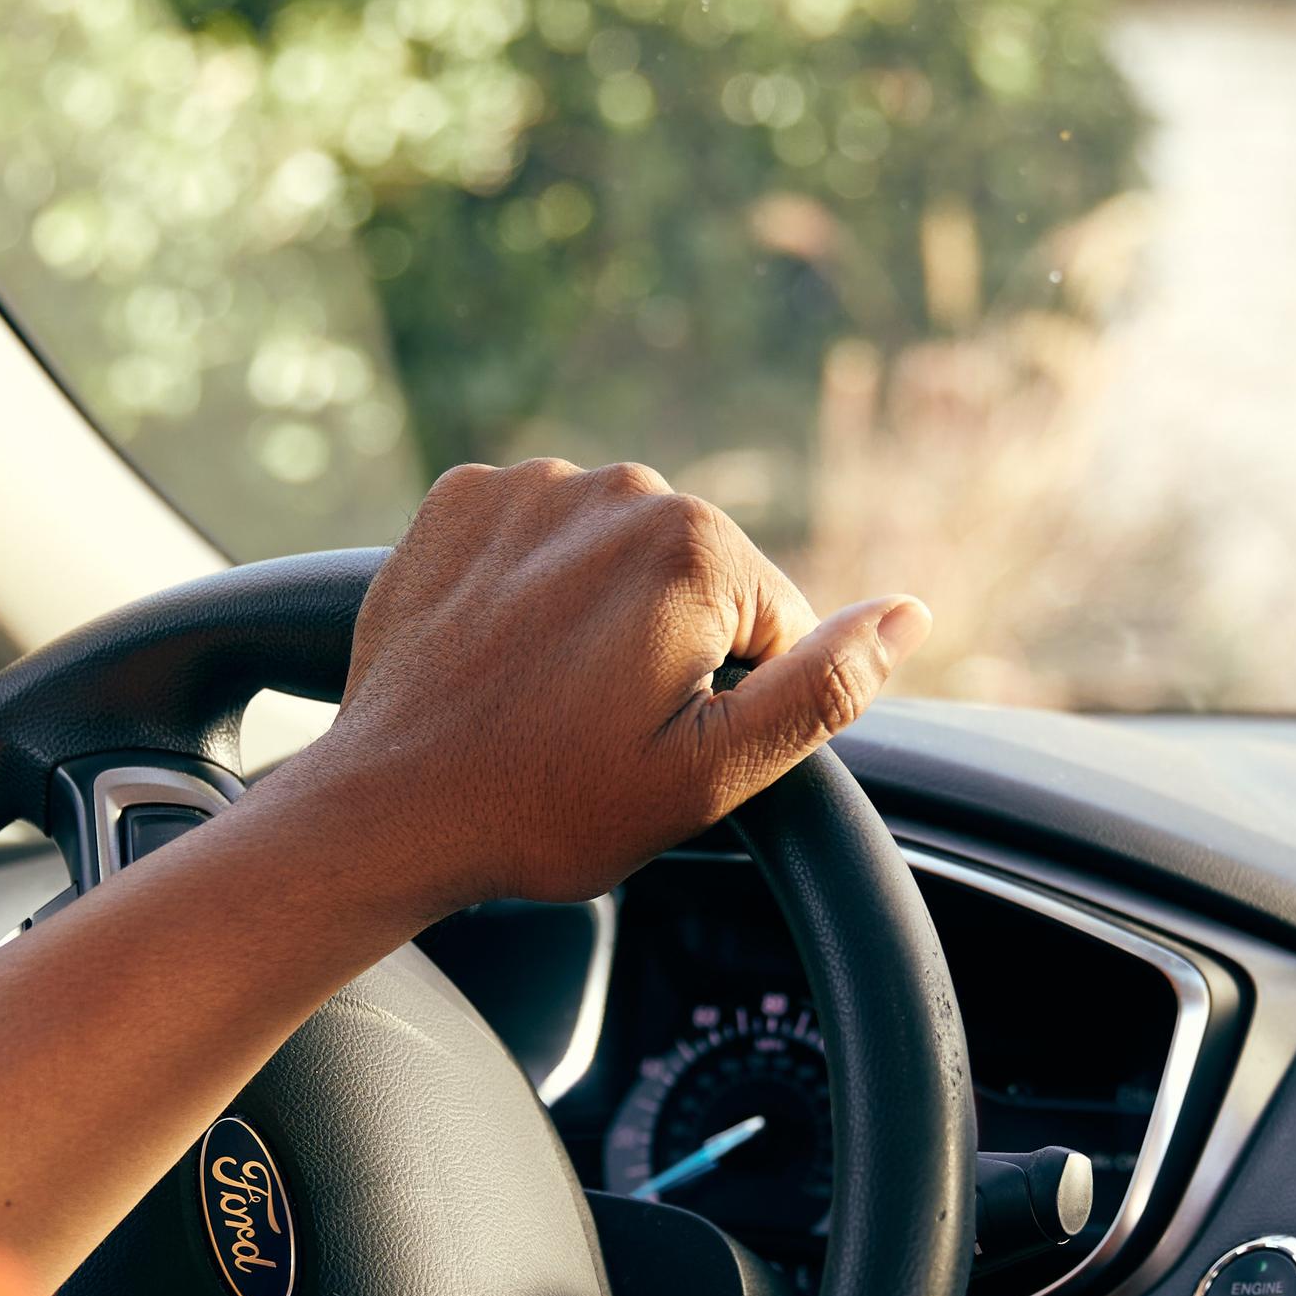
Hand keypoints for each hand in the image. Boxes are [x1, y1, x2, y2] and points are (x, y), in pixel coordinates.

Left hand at [307, 459, 928, 912]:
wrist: (387, 810)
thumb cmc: (548, 806)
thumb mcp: (710, 775)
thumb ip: (822, 688)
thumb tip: (908, 615)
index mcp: (697, 549)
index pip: (772, 623)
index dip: (726, 700)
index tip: (652, 742)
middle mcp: (619, 488)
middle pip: (695, 579)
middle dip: (666, 649)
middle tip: (593, 730)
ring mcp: (530, 486)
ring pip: (614, 556)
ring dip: (596, 616)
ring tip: (540, 696)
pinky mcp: (460, 500)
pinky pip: (536, 537)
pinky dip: (527, 587)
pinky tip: (498, 654)